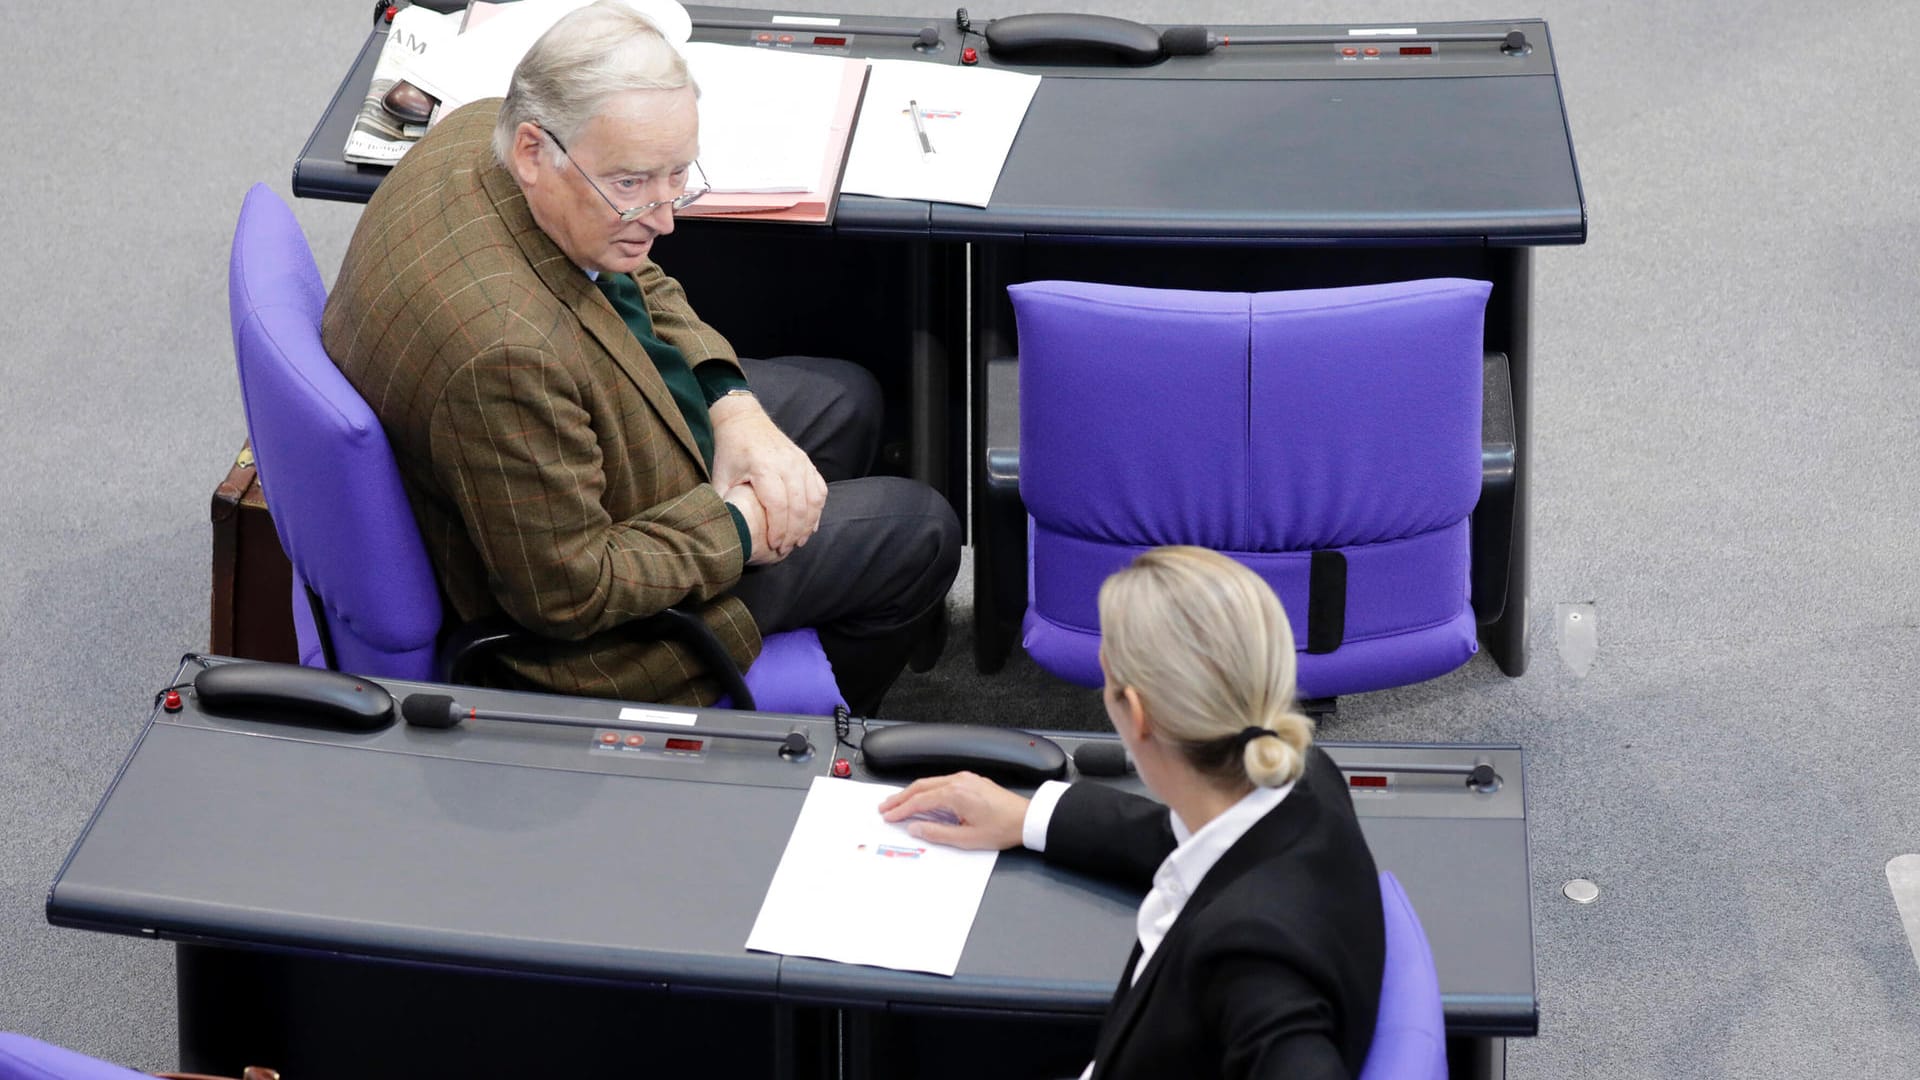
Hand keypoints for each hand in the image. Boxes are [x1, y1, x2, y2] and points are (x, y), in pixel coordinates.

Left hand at [710, 394, 826, 556]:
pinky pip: (819, 489)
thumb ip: (723, 502)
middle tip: (785, 550)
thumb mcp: (720, 476)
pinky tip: (809, 524)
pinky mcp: (806, 461)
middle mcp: (787, 463)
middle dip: (793, 532)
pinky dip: (817, 509)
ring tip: (798, 541)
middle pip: (799, 506)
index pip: (778, 505)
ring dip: (808, 523)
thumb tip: (724, 529)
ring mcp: (800, 461)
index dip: (778, 529)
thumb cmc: (730, 450)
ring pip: (813, 499)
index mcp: (764, 467)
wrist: (743, 419)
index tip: (774, 546)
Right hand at [878, 772, 1030, 850]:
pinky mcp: (971, 780)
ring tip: (898, 802)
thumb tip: (915, 829)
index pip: (919, 801)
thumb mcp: (967, 838)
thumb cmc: (1002, 828)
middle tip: (885, 807)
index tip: (888, 816)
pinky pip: (941, 782)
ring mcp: (965, 778)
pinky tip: (921, 797)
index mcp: (955, 794)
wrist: (1026, 818)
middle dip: (900, 797)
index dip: (901, 810)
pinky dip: (927, 789)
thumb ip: (937, 833)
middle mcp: (958, 781)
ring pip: (930, 782)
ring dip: (912, 792)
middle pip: (920, 786)